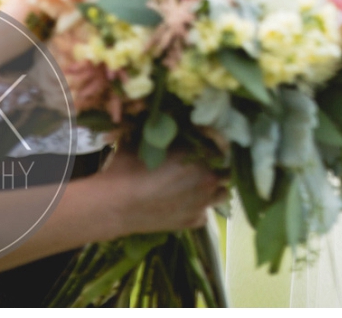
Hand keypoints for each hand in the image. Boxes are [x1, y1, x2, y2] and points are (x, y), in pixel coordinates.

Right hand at [89, 146, 226, 236]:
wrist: (113, 206)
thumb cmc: (126, 170)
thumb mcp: (145, 143)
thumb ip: (166, 134)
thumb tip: (172, 121)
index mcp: (201, 155)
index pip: (224, 147)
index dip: (217, 146)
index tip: (208, 146)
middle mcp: (209, 178)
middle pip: (227, 170)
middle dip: (219, 167)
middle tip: (204, 166)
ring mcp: (203, 202)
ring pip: (222, 192)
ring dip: (214, 187)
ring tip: (198, 185)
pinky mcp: (194, 221)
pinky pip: (206, 213)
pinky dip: (200, 207)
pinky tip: (186, 203)